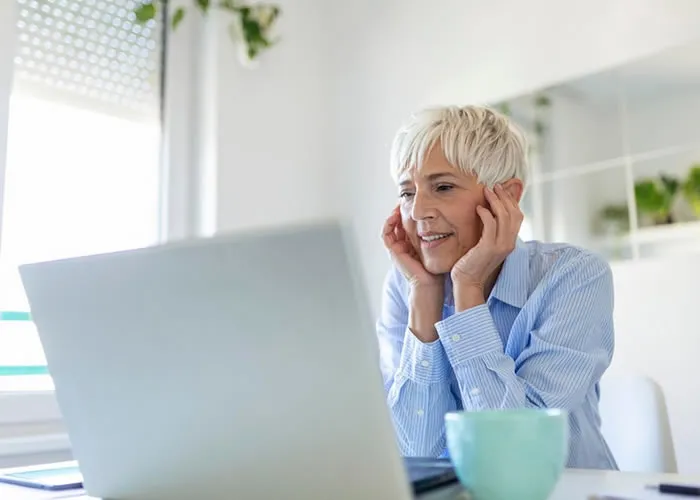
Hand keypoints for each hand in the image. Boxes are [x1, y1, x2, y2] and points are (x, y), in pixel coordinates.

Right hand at [382, 206, 442, 289]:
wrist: (429, 283)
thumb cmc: (437, 269)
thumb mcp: (439, 248)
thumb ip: (441, 236)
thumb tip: (452, 222)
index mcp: (412, 245)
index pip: (407, 225)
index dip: (409, 213)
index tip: (415, 204)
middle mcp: (403, 246)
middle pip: (398, 224)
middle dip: (400, 211)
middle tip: (406, 200)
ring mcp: (397, 249)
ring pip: (390, 227)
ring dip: (393, 215)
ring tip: (399, 205)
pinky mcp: (393, 251)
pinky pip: (386, 234)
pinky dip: (388, 224)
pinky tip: (395, 215)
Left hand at [451, 184, 522, 303]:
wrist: (467, 282)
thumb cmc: (472, 263)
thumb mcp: (486, 246)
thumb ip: (491, 233)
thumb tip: (489, 216)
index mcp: (510, 242)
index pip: (518, 216)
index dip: (511, 201)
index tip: (501, 190)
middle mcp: (509, 243)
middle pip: (514, 213)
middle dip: (505, 197)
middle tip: (495, 186)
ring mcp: (500, 246)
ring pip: (504, 216)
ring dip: (495, 201)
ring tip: (487, 191)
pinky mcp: (488, 247)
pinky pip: (491, 224)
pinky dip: (486, 213)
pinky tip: (479, 208)